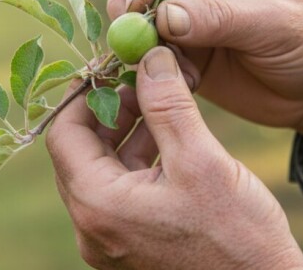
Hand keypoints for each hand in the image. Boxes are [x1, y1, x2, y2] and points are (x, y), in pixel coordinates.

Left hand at [46, 47, 302, 269]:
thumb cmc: (238, 237)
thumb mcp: (201, 160)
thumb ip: (168, 104)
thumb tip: (149, 57)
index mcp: (98, 206)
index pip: (64, 134)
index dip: (84, 93)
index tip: (110, 65)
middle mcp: (94, 228)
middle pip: (79, 152)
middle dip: (107, 110)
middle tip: (138, 79)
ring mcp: (111, 240)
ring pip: (102, 171)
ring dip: (125, 133)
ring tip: (158, 102)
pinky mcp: (132, 245)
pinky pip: (121, 193)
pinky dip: (138, 161)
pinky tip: (169, 138)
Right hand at [107, 0, 302, 163]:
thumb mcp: (272, 25)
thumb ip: (217, 19)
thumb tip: (160, 20)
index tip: (132, 3)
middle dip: (131, 6)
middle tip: (123, 38)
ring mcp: (191, 14)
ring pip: (142, 18)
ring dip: (140, 43)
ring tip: (155, 67)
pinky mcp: (186, 50)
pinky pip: (153, 53)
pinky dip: (154, 69)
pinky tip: (181, 85)